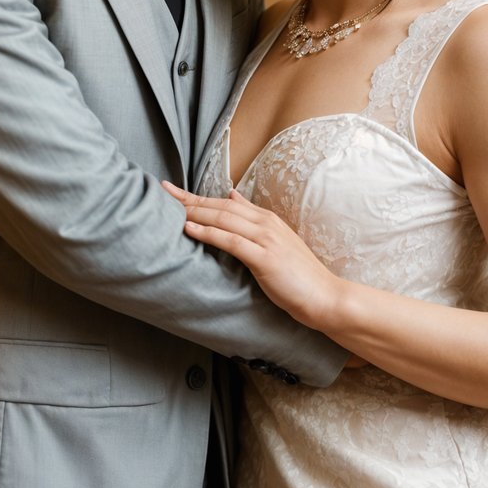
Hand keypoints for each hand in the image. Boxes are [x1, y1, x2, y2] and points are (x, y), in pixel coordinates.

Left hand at [163, 182, 341, 330]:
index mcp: (266, 219)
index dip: (196, 196)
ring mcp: (266, 239)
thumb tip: (232, 195)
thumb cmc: (298, 275)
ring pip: (223, 219)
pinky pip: (231, 241)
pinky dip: (208, 233)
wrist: (324, 296)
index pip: (224, 202)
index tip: (172, 191)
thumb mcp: (274, 241)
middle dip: (189, 199)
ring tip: (170, 208)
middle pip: (220, 206)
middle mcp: (265, 223)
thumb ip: (252, 220)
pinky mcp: (265, 258)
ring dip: (194, 213)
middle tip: (162, 192)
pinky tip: (190, 229)